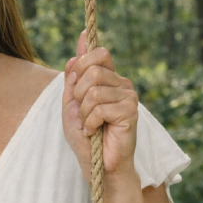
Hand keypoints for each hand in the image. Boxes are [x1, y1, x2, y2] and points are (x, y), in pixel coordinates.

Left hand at [61, 30, 138, 180]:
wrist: (97, 164)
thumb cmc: (85, 136)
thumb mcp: (71, 102)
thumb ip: (74, 75)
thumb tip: (82, 39)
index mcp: (109, 79)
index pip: (99, 53)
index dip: (81, 63)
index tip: (73, 81)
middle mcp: (122, 84)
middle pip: (93, 70)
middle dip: (77, 94)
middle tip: (82, 113)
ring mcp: (129, 97)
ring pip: (94, 91)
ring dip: (83, 113)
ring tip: (89, 125)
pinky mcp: (131, 111)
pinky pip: (100, 108)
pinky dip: (90, 122)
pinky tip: (95, 132)